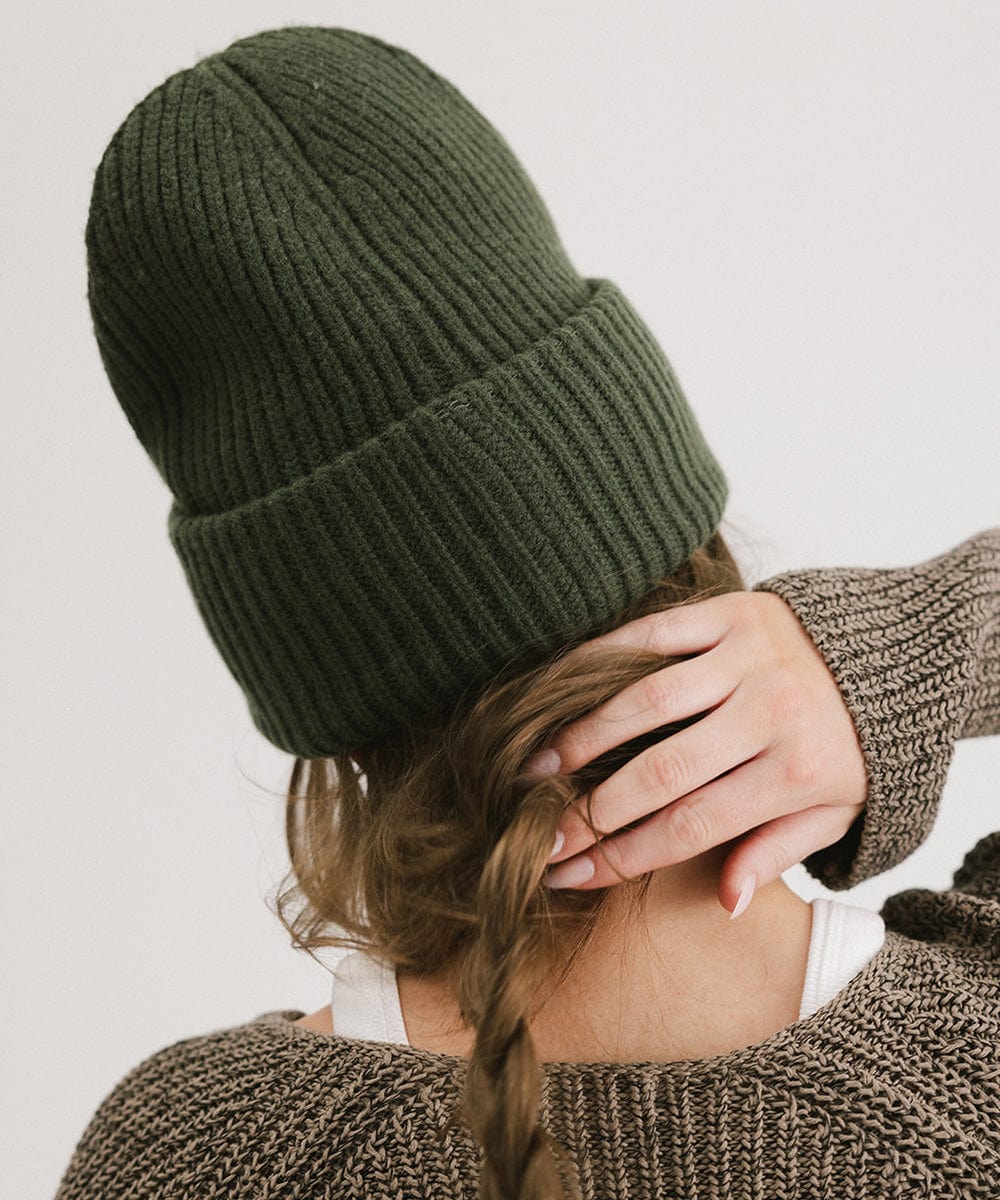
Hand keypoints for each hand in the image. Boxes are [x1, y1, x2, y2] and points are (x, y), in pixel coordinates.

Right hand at [531, 590, 867, 913]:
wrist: (892, 657)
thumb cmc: (851, 748)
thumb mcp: (831, 813)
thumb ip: (774, 853)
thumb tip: (721, 903)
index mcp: (795, 774)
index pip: (693, 825)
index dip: (625, 855)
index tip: (569, 875)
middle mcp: (770, 715)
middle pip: (663, 771)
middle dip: (593, 810)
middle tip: (540, 835)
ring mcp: (747, 658)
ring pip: (649, 701)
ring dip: (585, 736)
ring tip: (538, 768)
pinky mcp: (731, 613)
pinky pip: (654, 634)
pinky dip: (601, 659)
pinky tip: (561, 690)